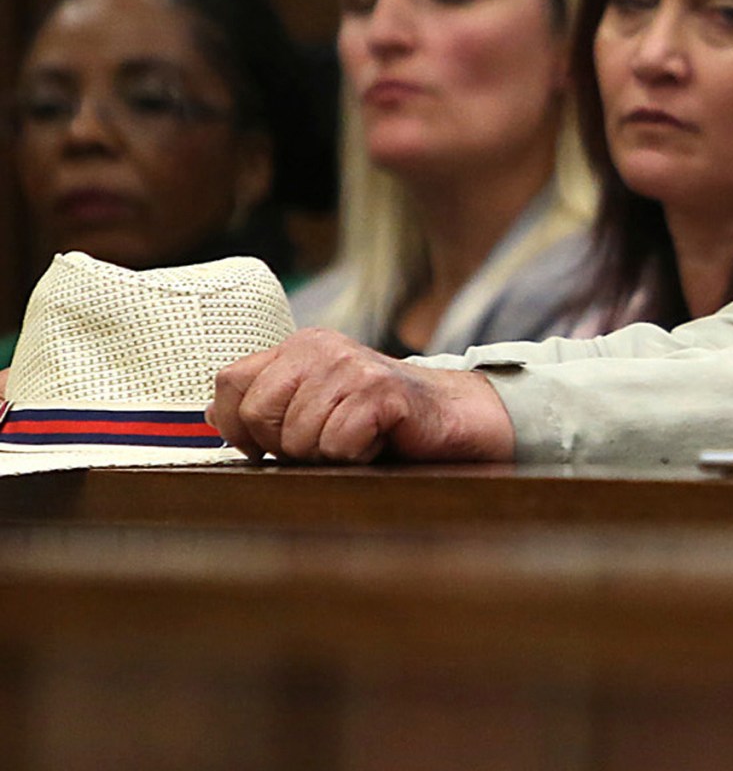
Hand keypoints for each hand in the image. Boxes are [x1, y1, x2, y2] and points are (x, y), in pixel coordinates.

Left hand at [207, 329, 515, 463]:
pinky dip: (357, 456)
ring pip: (299, 436)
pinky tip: (378, 442)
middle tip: (326, 441)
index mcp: (299, 346)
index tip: (266, 447)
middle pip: (258, 413)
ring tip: (358, 439)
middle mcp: (323, 347)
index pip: (230, 383)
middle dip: (287, 444)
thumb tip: (210, 414)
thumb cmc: (378, 418)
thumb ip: (267, 404)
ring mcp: (352, 366)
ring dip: (328, 454)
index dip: (236, 426)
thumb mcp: (315, 405)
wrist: (451, 415)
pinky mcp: (382, 391)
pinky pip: (338, 443)